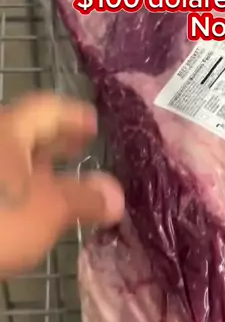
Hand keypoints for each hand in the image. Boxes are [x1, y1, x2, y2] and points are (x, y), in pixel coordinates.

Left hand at [0, 91, 123, 276]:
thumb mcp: (48, 210)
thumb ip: (84, 198)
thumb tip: (116, 194)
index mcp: (8, 131)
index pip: (47, 109)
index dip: (74, 115)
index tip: (94, 123)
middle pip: (24, 133)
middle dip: (55, 143)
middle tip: (81, 147)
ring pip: (9, 162)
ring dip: (37, 172)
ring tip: (62, 184)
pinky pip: (1, 188)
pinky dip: (20, 193)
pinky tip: (32, 212)